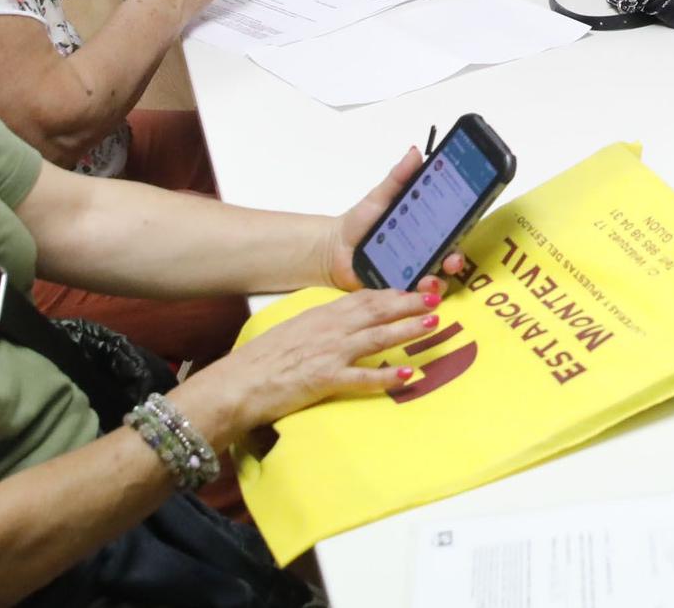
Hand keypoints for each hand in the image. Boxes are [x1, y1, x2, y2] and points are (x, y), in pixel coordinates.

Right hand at [167, 287, 435, 444]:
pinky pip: (361, 377)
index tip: (414, 290)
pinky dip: (386, 376)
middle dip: (408, 304)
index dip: (392, 294)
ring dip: (406, 330)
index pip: (364, 299)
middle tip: (435, 299)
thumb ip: (322, 327)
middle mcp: (329, 329)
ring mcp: (328, 353)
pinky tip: (407, 374)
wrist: (238, 383)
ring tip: (432, 324)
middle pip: (376, 312)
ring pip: (376, 337)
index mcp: (322, 315)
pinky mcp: (324, 379)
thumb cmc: (263, 360)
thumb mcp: (295, 332)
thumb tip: (346, 327)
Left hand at [323, 146, 469, 292]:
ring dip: (437, 282)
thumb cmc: (360, 221)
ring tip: (429, 280)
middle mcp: (423, 253)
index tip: (466, 226)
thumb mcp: (380, 197)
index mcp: (424, 230)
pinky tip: (412, 292)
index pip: (451, 231)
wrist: (333, 248)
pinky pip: (412, 297)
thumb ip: (398, 177)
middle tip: (451, 260)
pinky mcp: (397, 292)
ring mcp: (412, 274)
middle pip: (448, 259)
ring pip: (435, 282)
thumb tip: (415, 152)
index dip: (462, 230)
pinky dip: (415, 296)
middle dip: (455, 261)